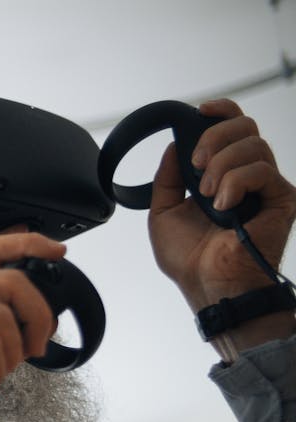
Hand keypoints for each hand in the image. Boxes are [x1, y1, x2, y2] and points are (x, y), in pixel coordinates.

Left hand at [148, 99, 295, 352]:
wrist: (209, 286)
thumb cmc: (189, 259)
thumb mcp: (164, 212)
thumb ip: (167, 178)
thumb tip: (174, 146)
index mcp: (222, 174)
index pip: (232, 129)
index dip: (220, 112)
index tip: (200, 111)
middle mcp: (247, 176)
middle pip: (245, 127)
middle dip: (214, 138)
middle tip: (196, 166)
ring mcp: (265, 187)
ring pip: (253, 145)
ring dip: (221, 165)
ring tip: (208, 195)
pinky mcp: (281, 199)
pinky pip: (262, 171)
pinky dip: (235, 183)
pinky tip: (223, 205)